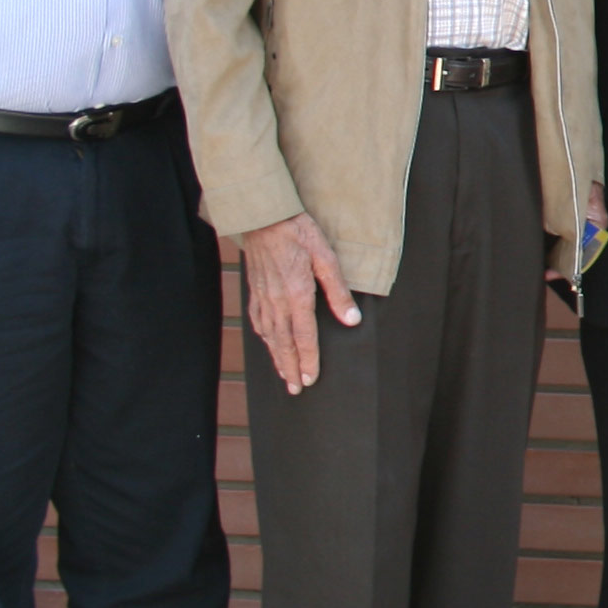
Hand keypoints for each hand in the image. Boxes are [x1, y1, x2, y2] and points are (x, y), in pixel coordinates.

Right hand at [239, 214, 359, 394]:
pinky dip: (265, 339)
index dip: (308, 360)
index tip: (311, 379)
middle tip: (296, 390)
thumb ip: (338, 291)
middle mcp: (277, 301)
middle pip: (284, 343)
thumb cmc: (300, 233)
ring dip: (277, 358)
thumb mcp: (327, 258)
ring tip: (284, 376)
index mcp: (297, 294)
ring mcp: (263, 297)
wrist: (265, 217)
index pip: (304, 336)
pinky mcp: (255, 291)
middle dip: (291, 368)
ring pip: (270, 336)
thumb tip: (352, 319)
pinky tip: (269, 345)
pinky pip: (259, 322)